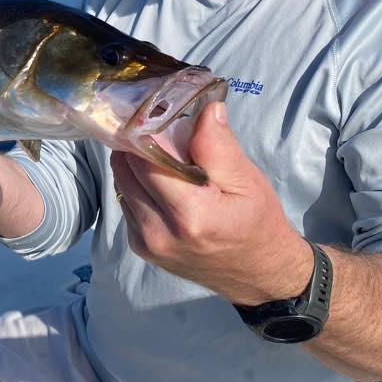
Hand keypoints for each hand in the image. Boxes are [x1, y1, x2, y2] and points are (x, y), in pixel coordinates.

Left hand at [110, 101, 313, 305]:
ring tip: (164, 158)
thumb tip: (205, 107)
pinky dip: (138, 186)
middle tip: (162, 133)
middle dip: (139, 145)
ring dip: (136, 165)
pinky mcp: (141, 248)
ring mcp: (146, 243)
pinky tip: (162, 183)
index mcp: (189, 213)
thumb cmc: (258, 222)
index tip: (158, 115)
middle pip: (126, 168)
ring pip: (121, 183)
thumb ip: (219, 146)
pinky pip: (127, 202)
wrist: (260, 274)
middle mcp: (159, 231)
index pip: (145, 156)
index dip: (148, 131)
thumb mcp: (248, 180)